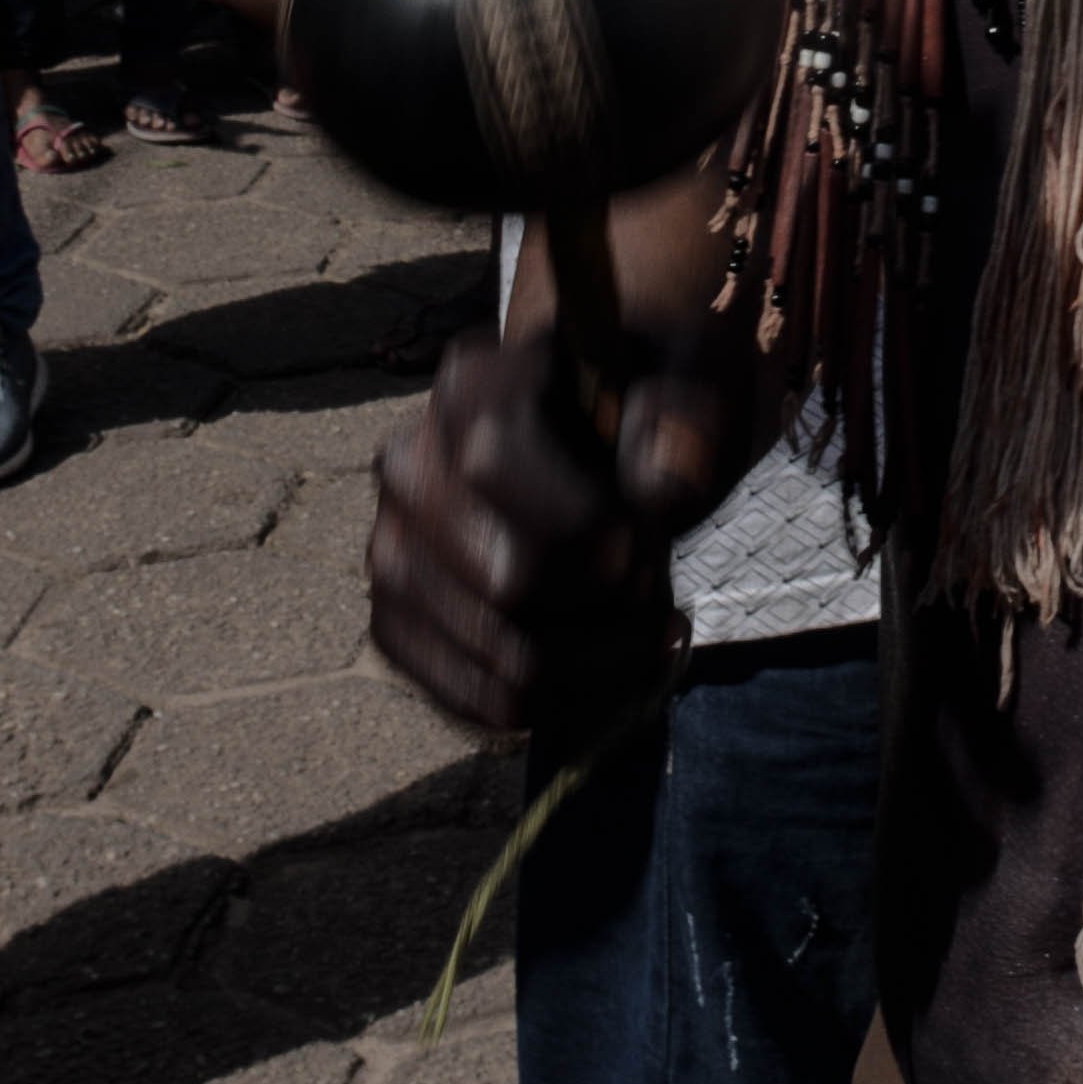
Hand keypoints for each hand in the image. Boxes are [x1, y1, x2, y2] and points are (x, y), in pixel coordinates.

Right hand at [363, 320, 751, 733]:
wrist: (609, 436)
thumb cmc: (649, 402)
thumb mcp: (689, 379)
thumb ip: (682, 422)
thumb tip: (660, 493)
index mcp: (470, 385)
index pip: (492, 462)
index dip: (580, 523)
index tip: (640, 544)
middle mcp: (408, 466)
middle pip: (504, 580)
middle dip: (603, 602)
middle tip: (649, 580)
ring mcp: (393, 551)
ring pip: (499, 657)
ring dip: (594, 660)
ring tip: (633, 619)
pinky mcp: (397, 625)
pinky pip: (473, 702)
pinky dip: (556, 704)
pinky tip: (603, 664)